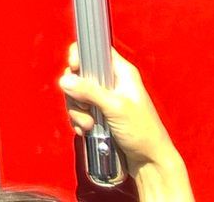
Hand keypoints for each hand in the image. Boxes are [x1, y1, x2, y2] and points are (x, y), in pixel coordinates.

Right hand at [59, 45, 188, 193]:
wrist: (149, 162)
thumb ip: (89, 91)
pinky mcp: (99, 115)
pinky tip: (85, 131)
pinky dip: (78, 121)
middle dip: (75, 93)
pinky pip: (79, 111)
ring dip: (77, 111)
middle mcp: (112, 83)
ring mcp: (104, 100)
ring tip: (89, 126)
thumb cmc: (143, 131)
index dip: (81, 55)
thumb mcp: (115, 108)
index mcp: (122, 73)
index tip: (74, 67)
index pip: (96, 51)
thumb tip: (64, 80)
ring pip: (77, 95)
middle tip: (85, 108)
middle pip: (80, 74)